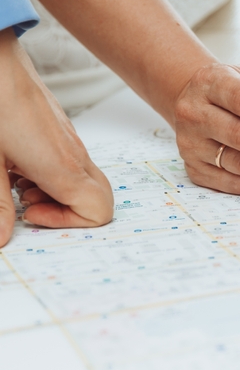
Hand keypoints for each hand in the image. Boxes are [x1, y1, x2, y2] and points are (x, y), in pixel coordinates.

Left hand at [0, 29, 112, 245]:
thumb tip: (1, 238)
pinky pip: (71, 163)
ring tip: (14, 182)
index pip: (98, 213)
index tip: (30, 215)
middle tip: (25, 204)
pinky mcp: (61, 130)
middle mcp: (75, 155)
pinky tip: (14, 162)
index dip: (67, 224)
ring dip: (54, 192)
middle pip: (99, 200)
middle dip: (65, 212)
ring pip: (84, 182)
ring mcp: (72, 141)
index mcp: (62, 166)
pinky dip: (48, 174)